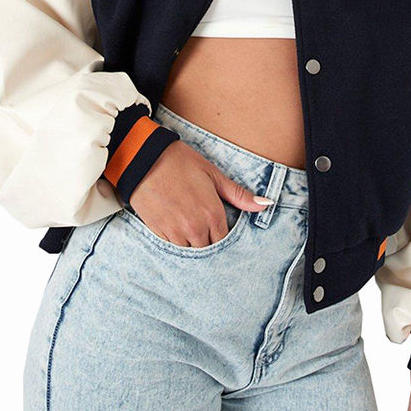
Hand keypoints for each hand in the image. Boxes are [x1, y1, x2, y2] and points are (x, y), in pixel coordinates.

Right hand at [120, 140, 273, 246]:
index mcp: (212, 214)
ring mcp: (175, 233)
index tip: (217, 226)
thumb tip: (266, 204)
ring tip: (188, 224)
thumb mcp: (213, 175)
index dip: (221, 234)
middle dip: (208, 240)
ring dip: (192, 242)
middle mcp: (195, 228)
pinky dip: (176, 240)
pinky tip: (175, 224)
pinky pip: (172, 247)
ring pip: (190, 251)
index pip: (224, 240)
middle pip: (208, 249)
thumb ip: (239, 194)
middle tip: (203, 225)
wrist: (143, 159)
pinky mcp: (158, 232)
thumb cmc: (181, 162)